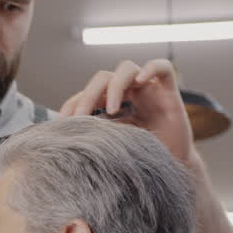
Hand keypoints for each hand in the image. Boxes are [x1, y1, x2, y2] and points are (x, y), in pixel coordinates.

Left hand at [59, 58, 193, 163]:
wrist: (172, 165)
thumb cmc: (142, 156)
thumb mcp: (112, 145)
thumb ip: (94, 135)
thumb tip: (62, 139)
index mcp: (110, 103)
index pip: (86, 94)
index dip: (72, 104)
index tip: (60, 122)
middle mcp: (127, 92)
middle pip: (102, 79)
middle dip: (87, 96)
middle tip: (79, 118)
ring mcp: (147, 89)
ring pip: (126, 69)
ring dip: (114, 87)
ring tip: (111, 110)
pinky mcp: (169, 91)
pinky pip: (162, 67)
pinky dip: (151, 68)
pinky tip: (140, 81)